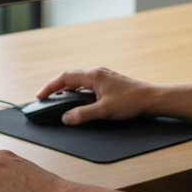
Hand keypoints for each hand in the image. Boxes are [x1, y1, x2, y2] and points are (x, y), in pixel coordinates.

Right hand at [35, 67, 154, 124]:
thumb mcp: (104, 111)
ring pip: (79, 79)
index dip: (50, 87)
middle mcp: (97, 72)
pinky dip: (77, 89)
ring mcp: (104, 76)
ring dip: (67, 87)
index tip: (40, 96)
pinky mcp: (109, 82)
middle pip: (70, 76)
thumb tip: (65, 118)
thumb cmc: (131, 102)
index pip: (65, 78)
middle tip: (45, 97)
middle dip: (55, 86)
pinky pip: (87, 83)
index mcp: (94, 76)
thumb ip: (83, 114)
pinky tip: (78, 99)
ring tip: (58, 98)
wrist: (152, 99)